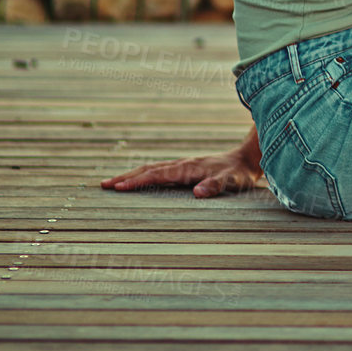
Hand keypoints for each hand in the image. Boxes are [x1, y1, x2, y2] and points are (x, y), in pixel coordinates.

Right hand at [101, 149, 259, 197]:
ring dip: (132, 175)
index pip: (157, 174)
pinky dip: (144, 174)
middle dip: (126, 177)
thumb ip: (216, 185)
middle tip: (103, 185)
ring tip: (112, 183)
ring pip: (153, 168)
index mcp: (188, 168)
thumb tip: (198, 192)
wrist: (248, 158)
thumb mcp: (231, 181)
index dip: (137, 181)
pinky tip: (138, 181)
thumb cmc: (239, 173)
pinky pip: (160, 171)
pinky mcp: (186, 169)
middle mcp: (182, 165)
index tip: (117, 187)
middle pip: (148, 169)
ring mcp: (183, 166)